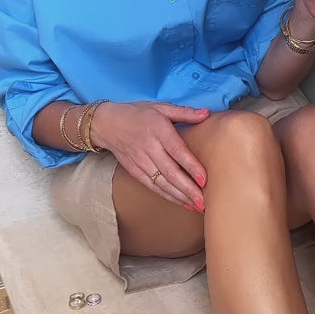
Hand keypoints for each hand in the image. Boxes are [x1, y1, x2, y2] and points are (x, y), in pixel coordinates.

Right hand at [90, 101, 210, 209]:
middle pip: (171, 172)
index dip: (191, 166)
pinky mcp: (135, 171)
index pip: (177, 151)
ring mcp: (141, 162)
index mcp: (158, 130)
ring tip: (197, 206)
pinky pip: (153, 186)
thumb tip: (207, 113)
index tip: (204, 179)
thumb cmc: (137, 113)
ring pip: (162, 183)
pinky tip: (182, 202)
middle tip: (204, 201)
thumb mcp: (161, 107)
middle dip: (188, 189)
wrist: (107, 124)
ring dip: (180, 196)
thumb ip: (185, 112)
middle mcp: (149, 148)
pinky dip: (168, 196)